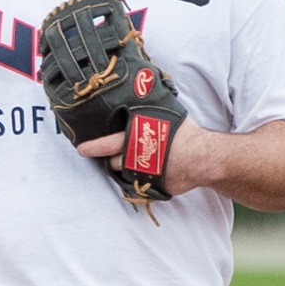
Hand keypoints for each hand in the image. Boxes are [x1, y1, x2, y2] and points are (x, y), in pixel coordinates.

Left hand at [77, 118, 211, 193]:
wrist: (204, 158)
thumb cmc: (185, 134)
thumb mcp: (164, 116)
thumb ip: (147, 116)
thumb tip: (142, 97)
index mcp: (135, 139)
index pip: (108, 144)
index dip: (93, 147)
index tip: (81, 150)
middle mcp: (136, 159)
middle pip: (114, 163)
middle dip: (112, 160)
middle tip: (112, 156)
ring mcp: (144, 175)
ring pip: (126, 174)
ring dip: (128, 169)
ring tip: (139, 160)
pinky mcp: (154, 187)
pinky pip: (142, 184)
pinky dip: (144, 178)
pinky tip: (154, 170)